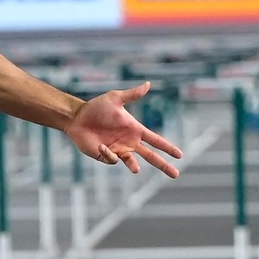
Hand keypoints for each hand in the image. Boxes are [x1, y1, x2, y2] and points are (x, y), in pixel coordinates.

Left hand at [66, 84, 182, 176]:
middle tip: (176, 174)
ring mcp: (118, 150)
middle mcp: (130, 142)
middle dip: (163, 165)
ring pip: (133, 163)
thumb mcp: (115, 98)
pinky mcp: (106, 156)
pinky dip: (109, 153)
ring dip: (134, 166)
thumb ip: (132, 94)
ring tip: (136, 170)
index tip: (180, 155)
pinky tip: (101, 144)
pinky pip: (113, 159)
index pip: (156, 140)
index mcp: (135, 130)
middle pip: (151, 156)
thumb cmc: (96, 107)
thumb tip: (148, 84)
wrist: (77, 118)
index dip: (168, 147)